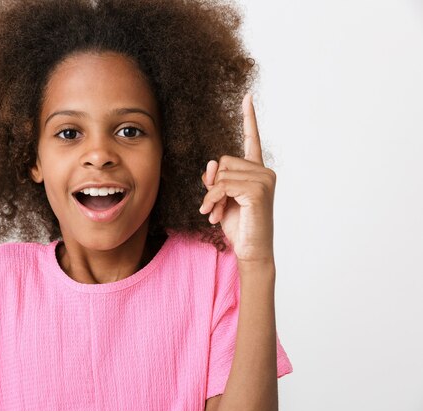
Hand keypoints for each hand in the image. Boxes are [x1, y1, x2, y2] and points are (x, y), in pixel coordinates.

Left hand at [199, 93, 275, 263]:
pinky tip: (215, 215)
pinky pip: (222, 186)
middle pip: (223, 161)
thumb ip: (215, 179)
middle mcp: (264, 171)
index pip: (252, 140)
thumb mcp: (221, 198)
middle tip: (214, 207)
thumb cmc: (238, 226)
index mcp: (256, 171)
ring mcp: (263, 179)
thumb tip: (210, 165)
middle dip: (213, 185)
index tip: (247, 97)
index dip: (249, 118)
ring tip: (216, 214)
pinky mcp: (257, 190)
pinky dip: (213, 200)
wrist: (250, 250)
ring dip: (212, 197)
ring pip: (221, 174)